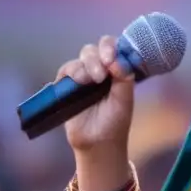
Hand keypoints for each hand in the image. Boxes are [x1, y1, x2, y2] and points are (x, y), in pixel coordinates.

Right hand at [55, 35, 135, 155]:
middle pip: (94, 49)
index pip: (112, 47)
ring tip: (90, 82)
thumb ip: (124, 78)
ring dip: (85, 66)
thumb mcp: (125, 100)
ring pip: (80, 58)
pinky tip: (78, 82)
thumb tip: (117, 60)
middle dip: (97, 58)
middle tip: (101, 76)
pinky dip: (71, 72)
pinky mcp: (67, 85)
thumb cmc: (115, 122)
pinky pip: (65, 70)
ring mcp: (83, 76)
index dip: (110, 47)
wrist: (98, 143)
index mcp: (116, 70)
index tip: (111, 58)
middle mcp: (99, 69)